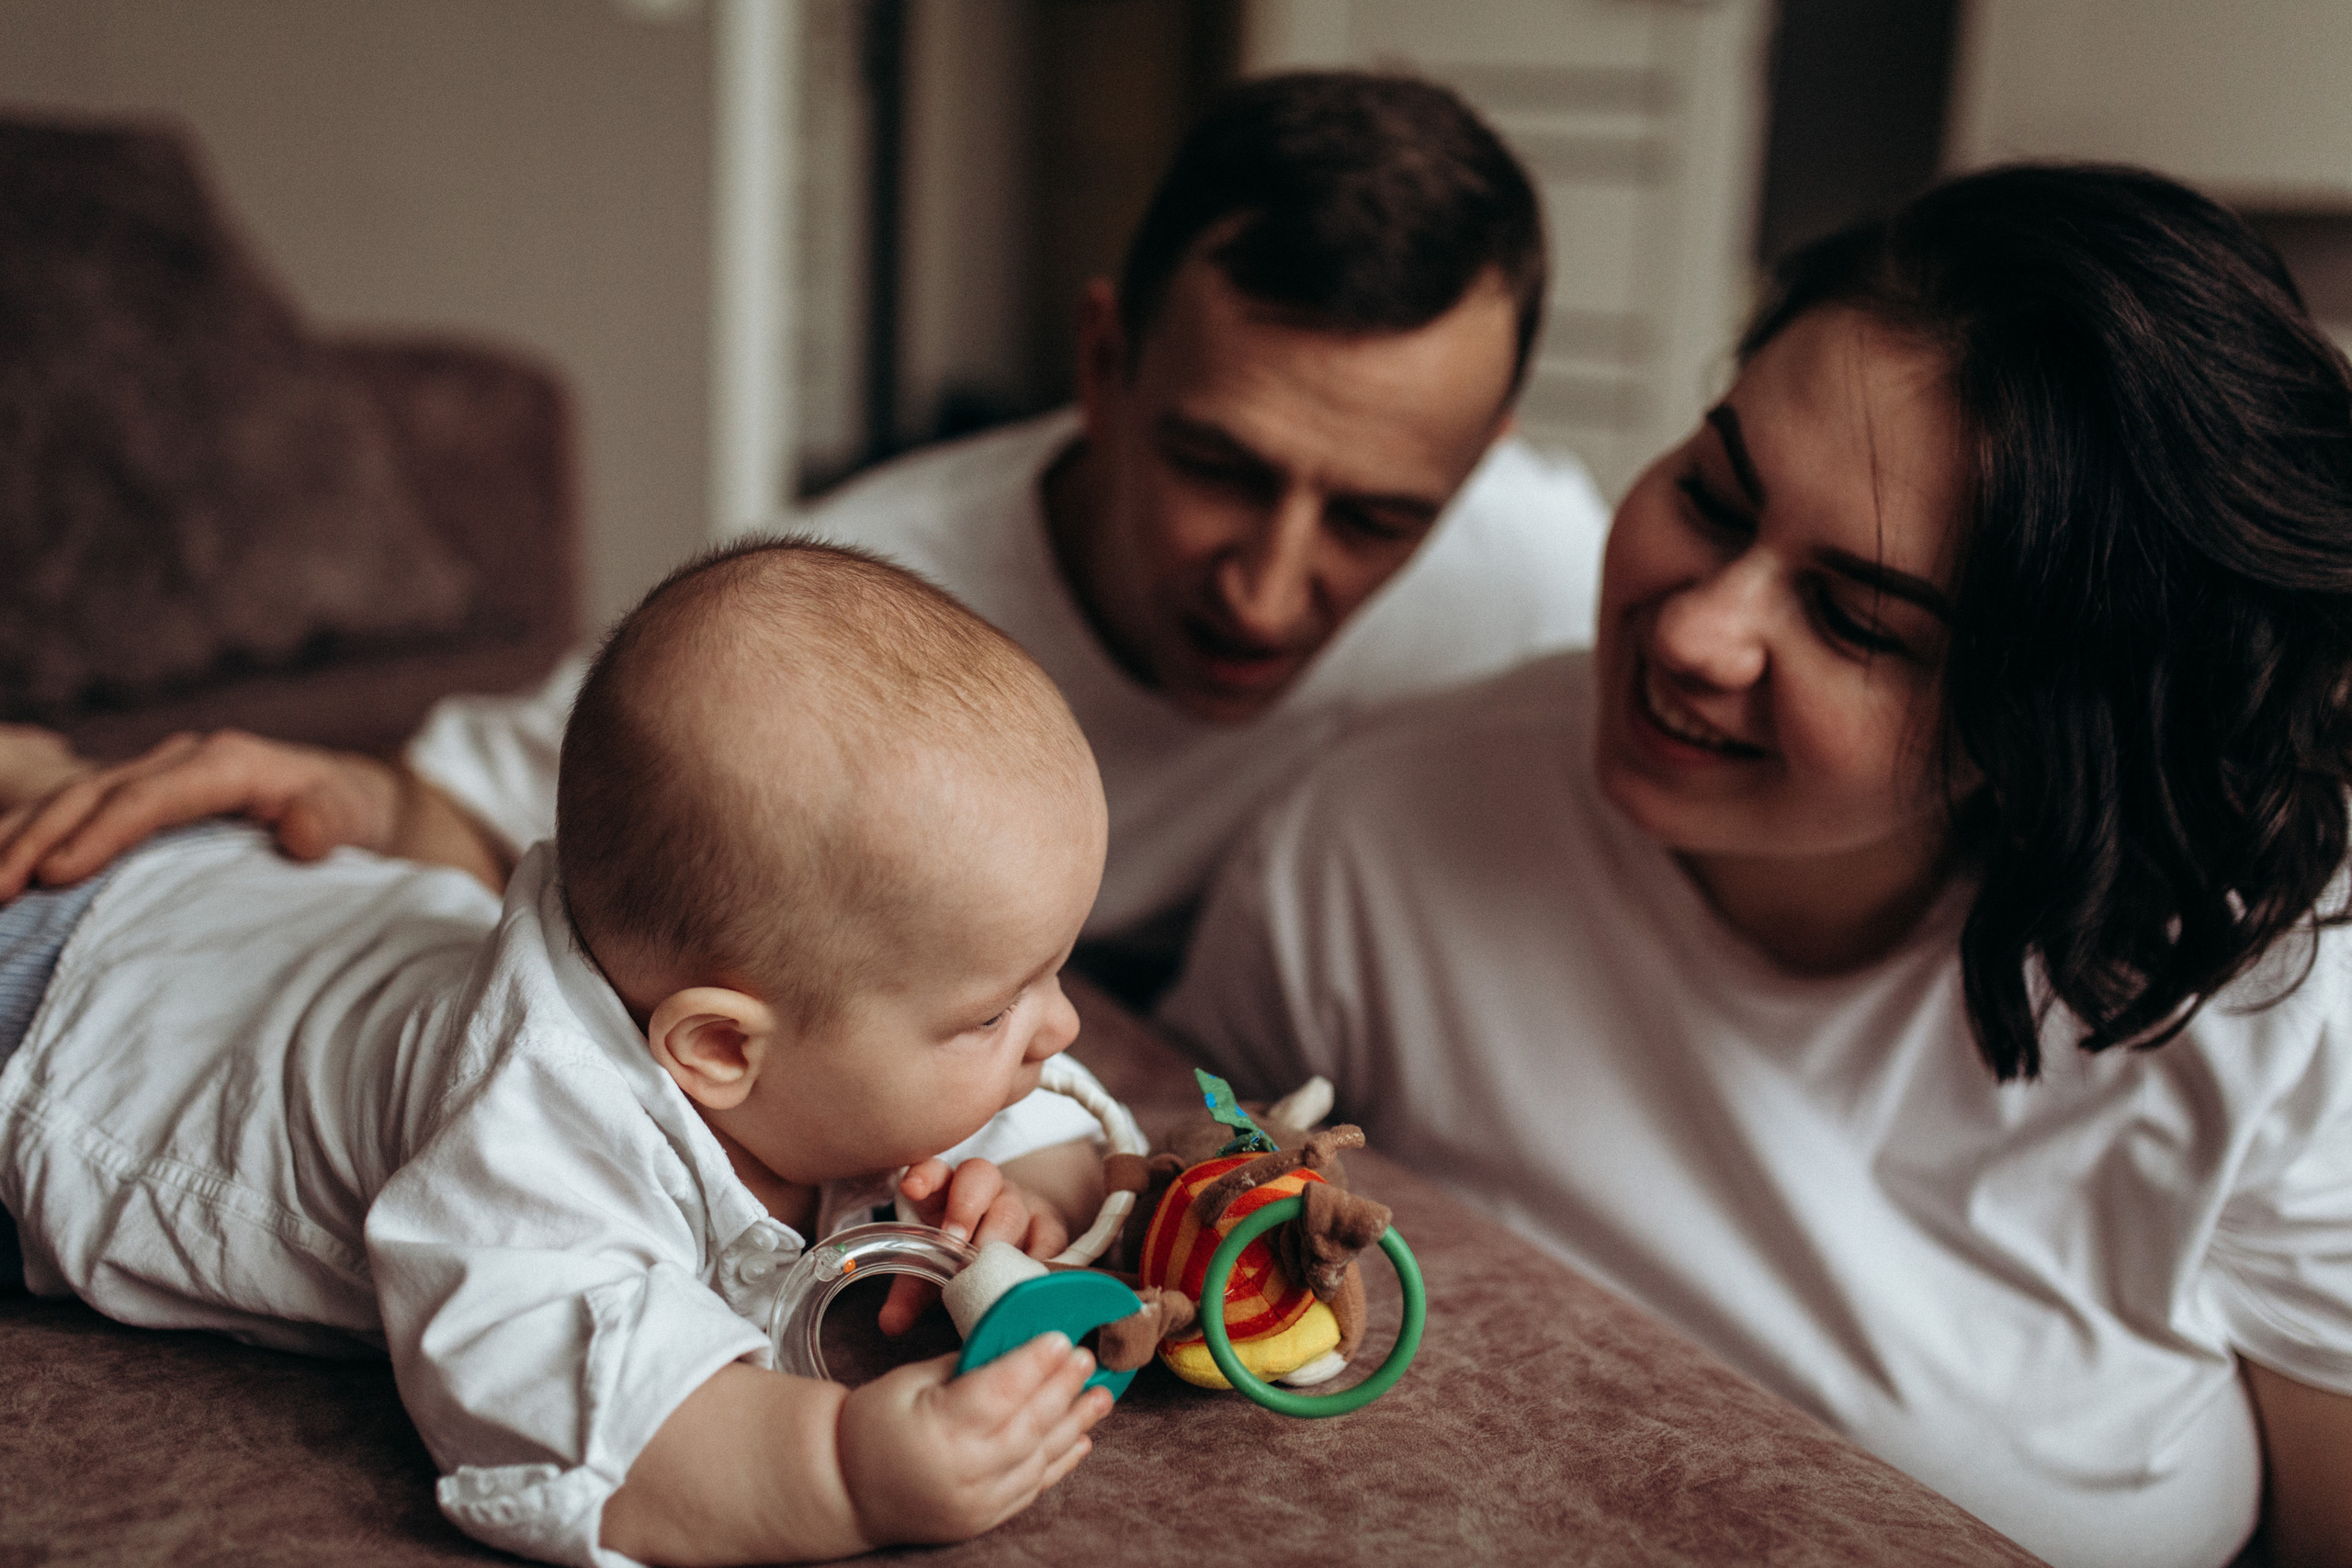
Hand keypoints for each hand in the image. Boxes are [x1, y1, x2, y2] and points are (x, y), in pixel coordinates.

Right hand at [0, 729, 406, 899]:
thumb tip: (301, 833)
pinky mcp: (137, 800)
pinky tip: (2, 873)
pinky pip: (74, 816)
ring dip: (18, 839)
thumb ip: (330, 822)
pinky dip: (32, 839)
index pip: (149, 797)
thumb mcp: (351, 814)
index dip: (102, 833)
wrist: (345, 797)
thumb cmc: (347, 810)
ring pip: (69, 802)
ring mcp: (151, 777)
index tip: (57, 874)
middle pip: (92, 795)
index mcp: (225, 764)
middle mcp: (178, 762)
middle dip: (35, 838)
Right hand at [837, 1335, 1110, 1546]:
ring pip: (1037, 1459)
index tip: (1060, 1337)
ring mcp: (975, 1502)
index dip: (1033, 1364)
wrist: (846, 1490)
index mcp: (937, 1430)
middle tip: (1087, 1357)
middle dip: (1062, 1388)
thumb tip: (1014, 1340)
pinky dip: (1059, 1462)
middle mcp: (961, 1472)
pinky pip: (1031, 1488)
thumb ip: (963, 1364)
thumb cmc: (872, 1425)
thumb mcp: (908, 1380)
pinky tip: (1080, 1438)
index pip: (997, 1392)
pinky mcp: (983, 1520)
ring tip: (1101, 1396)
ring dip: (1074, 1425)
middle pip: (1026, 1424)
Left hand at [880, 1159, 1070, 1335]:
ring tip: (988, 1264)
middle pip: (979, 1179)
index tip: (912, 1188)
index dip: (925, 1175)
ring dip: (999, 1235)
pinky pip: (1049, 1236)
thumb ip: (910, 1293)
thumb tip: (890, 1323)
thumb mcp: (934, 1270)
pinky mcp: (1051, 1225)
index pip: (935, 1170)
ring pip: (1013, 1207)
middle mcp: (985, 1188)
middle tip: (956, 1243)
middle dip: (964, 1209)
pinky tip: (1028, 1274)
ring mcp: (1021, 1203)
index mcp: (946, 1190)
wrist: (1014, 1247)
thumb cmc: (964, 1254)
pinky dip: (1038, 1256)